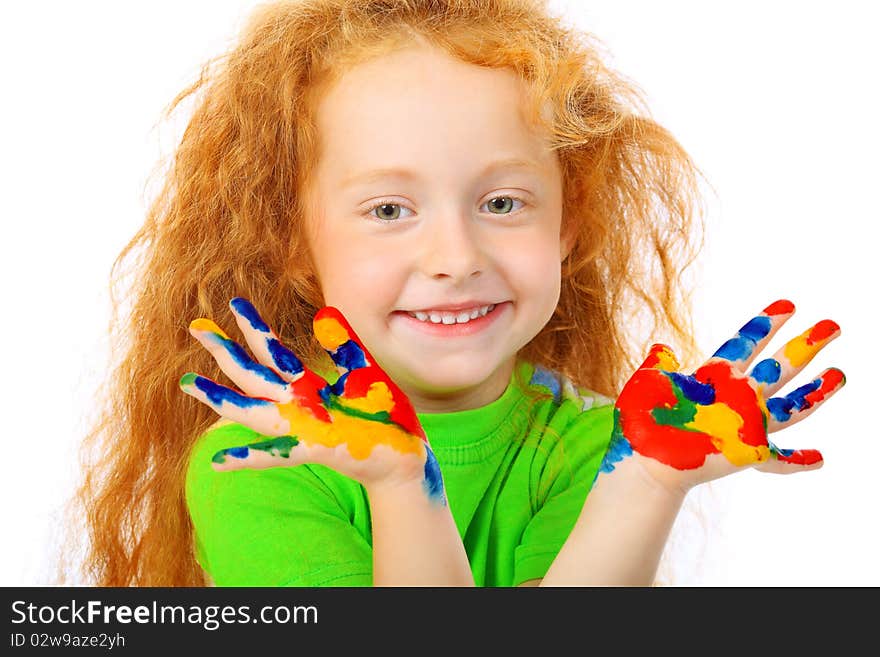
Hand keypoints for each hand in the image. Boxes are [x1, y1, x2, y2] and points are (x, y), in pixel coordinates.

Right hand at [179, 298, 444, 503]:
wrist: (404, 459)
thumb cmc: (383, 418)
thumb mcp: (363, 374)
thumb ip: (343, 347)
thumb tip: (323, 313)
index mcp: (309, 388)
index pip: (274, 353)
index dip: (255, 328)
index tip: (234, 301)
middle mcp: (299, 408)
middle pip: (254, 376)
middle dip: (225, 351)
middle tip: (195, 325)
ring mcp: (304, 430)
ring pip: (254, 411)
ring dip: (222, 399)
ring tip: (190, 382)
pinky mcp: (319, 449)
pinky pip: (279, 454)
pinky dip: (249, 458)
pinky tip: (218, 461)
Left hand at [600, 299, 844, 493]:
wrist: (639, 460)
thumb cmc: (638, 421)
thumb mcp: (648, 383)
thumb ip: (659, 364)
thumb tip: (662, 347)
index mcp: (712, 378)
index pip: (745, 344)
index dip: (766, 324)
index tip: (788, 303)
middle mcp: (733, 398)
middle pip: (777, 367)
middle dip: (805, 346)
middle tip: (832, 325)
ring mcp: (742, 426)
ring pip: (789, 406)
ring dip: (815, 392)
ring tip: (840, 374)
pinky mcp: (744, 454)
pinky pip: (778, 460)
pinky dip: (798, 461)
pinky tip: (820, 458)